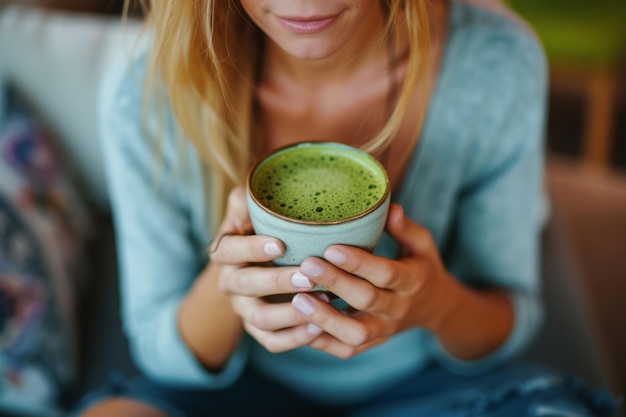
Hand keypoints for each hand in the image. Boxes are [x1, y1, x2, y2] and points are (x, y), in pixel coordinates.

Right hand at [211, 187, 326, 353]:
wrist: (258, 265)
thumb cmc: (261, 231)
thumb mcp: (250, 213)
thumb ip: (247, 203)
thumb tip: (248, 194)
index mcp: (225, 252)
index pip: (230, 250)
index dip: (251, 248)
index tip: (279, 244)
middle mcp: (231, 283)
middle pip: (247, 286)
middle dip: (278, 282)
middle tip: (309, 276)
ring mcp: (244, 310)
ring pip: (260, 318)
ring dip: (290, 314)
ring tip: (320, 303)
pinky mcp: (260, 330)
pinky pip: (272, 342)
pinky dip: (293, 339)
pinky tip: (318, 328)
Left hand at [290, 203, 455, 358]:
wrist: (434, 309)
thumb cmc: (420, 267)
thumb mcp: (422, 245)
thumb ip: (405, 229)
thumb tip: (389, 208)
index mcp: (412, 281)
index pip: (386, 273)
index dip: (359, 262)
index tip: (331, 247)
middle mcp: (398, 308)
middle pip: (366, 299)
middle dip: (335, 282)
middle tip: (306, 266)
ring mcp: (384, 330)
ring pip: (355, 333)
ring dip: (325, 318)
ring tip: (297, 300)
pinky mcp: (371, 344)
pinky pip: (346, 349)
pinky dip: (322, 341)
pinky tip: (298, 323)